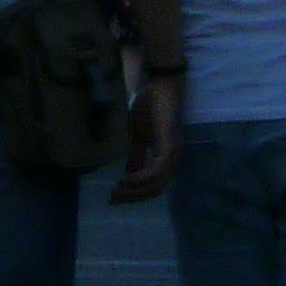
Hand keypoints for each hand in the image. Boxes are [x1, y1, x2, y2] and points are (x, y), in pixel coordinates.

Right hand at [109, 75, 181, 204]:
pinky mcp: (169, 145)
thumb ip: (135, 156)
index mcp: (165, 156)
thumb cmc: (149, 108)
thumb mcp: (137, 137)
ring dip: (135, 191)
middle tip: (113, 199)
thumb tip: (127, 175)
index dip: (136, 194)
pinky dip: (140, 178)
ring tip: (117, 191)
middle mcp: (172, 158)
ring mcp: (172, 152)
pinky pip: (157, 171)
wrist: (159, 85)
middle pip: (156, 189)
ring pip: (157, 184)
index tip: (115, 197)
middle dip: (133, 197)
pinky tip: (126, 179)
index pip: (154, 185)